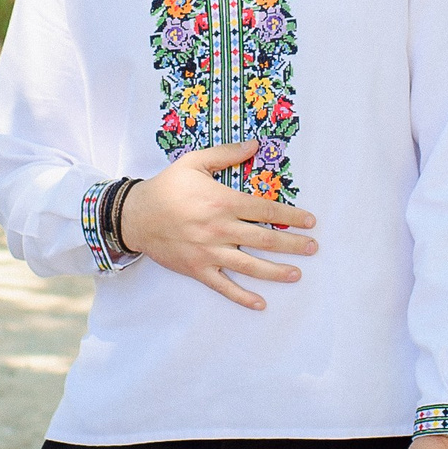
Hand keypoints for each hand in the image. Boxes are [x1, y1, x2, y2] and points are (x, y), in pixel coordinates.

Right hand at [117, 141, 317, 311]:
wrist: (134, 215)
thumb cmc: (167, 187)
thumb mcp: (194, 162)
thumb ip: (226, 154)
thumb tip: (254, 145)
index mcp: (222, 201)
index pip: (265, 210)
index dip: (291, 216)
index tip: (310, 222)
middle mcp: (220, 229)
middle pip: (264, 239)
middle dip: (292, 244)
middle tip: (313, 248)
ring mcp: (209, 252)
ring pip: (250, 266)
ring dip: (276, 272)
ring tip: (297, 274)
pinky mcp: (198, 269)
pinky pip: (224, 287)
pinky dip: (242, 297)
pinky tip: (260, 303)